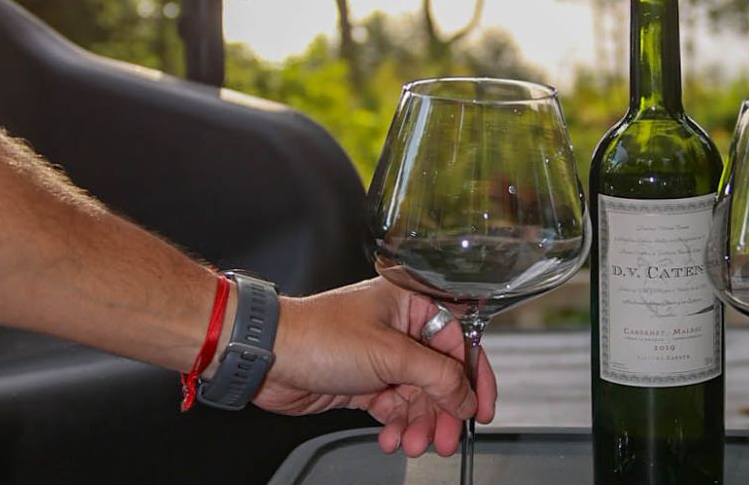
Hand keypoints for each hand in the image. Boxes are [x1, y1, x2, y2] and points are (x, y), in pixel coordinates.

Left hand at [253, 278, 496, 456]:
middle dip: (443, 411)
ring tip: (413, 444)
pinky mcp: (365, 382)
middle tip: (445, 439)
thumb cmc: (319, 336)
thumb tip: (466, 396)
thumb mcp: (390, 355)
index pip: (459, 341)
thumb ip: (436, 376)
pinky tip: (391, 439)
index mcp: (412, 303)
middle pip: (440, 375)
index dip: (473, 378)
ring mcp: (382, 357)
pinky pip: (394, 408)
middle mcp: (400, 328)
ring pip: (417, 396)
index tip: (480, 410)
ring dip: (419, 424)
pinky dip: (396, 426)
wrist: (268, 358)